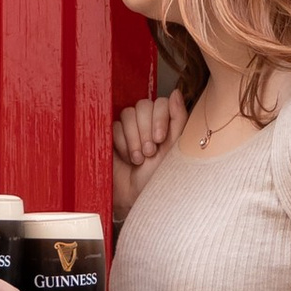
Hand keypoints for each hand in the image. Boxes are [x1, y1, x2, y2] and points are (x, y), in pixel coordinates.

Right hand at [111, 90, 181, 220]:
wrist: (138, 197)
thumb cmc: (159, 177)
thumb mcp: (174, 149)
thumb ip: (178, 119)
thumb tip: (175, 93)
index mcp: (165, 123)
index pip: (159, 102)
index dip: (159, 118)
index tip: (160, 139)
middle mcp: (147, 122)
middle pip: (142, 106)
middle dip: (145, 131)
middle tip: (149, 153)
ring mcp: (129, 128)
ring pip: (127, 114)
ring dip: (134, 139)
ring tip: (138, 159)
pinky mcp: (113, 135)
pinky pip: (114, 127)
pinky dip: (121, 143)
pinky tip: (127, 158)